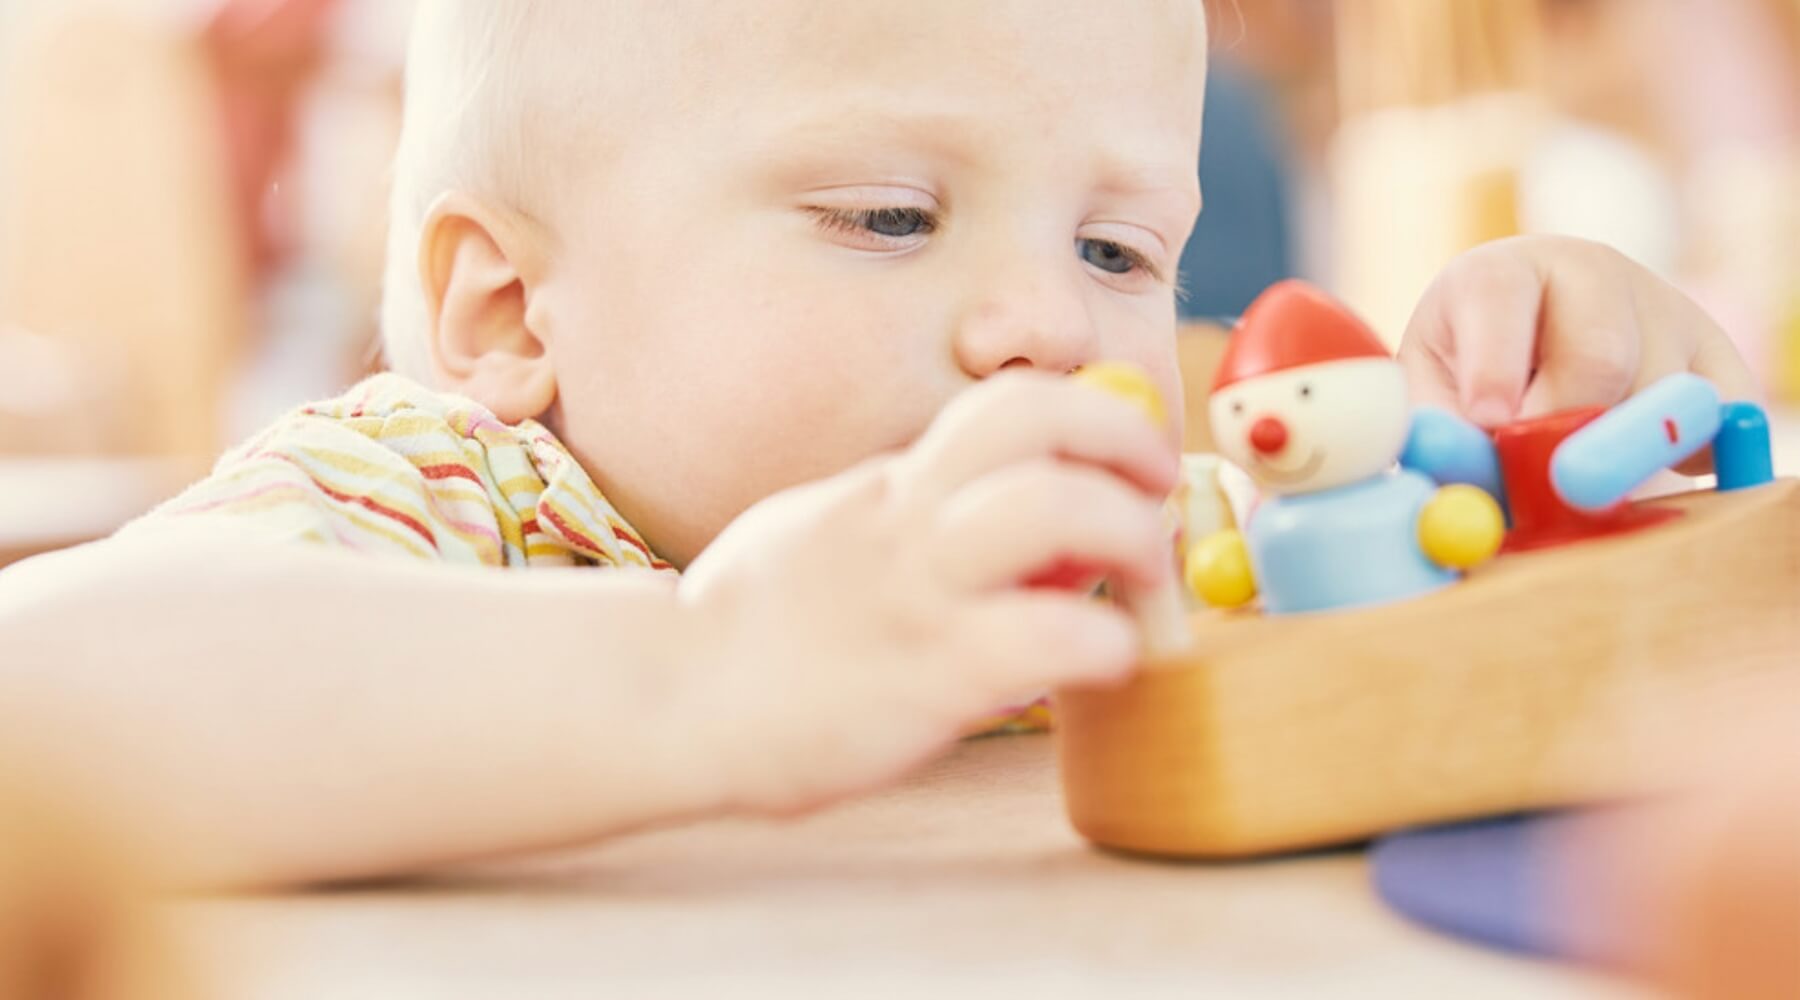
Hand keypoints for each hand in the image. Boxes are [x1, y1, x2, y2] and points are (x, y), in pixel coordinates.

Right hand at [676, 371, 1178, 813]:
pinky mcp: (933, 674)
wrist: (673, 699)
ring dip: (1130, 535)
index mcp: (890, 488)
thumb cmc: (748, 629)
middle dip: (1126, 445)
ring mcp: (921, 591)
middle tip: (1157, 499)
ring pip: (1056, 509)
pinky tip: (1104, 666)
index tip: (1131, 461)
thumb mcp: (823, 536)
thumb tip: (984, 519)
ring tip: (1143, 583)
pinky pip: (1055, 636)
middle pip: (1041, 423)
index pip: (1009, 406)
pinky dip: (1107, 644)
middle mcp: (909, 519)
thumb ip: (903, 518)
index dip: (1094, 418)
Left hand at [1398, 237, 1758, 456]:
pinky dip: (1695, 454)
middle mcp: (1588, 271)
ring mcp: (1662, 305)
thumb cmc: (1467, 371)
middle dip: (1569, 429)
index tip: (1488, 421)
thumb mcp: (1431, 389)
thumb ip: (1439, 429)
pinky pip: (1726, 415)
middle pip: (1598, 355)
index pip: (1498, 299)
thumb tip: (1465, 477)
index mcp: (1500, 272)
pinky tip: (1651, 467)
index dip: (1493, 365)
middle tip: (1547, 482)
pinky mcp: (1716, 350)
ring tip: (1578, 464)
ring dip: (1621, 453)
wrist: (1534, 338)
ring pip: (1663, 394)